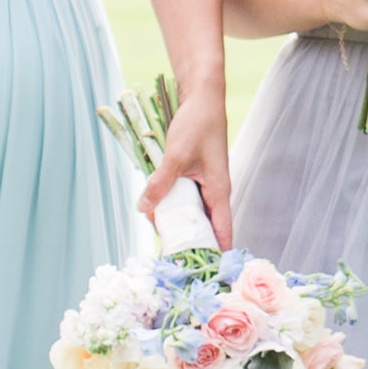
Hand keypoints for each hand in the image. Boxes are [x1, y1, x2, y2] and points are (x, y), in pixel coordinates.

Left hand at [138, 88, 233, 249]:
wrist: (201, 97)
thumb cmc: (197, 124)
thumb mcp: (176, 156)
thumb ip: (160, 184)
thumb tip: (144, 210)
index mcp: (219, 190)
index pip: (223, 230)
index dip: (217, 252)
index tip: (208, 272)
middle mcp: (214, 191)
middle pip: (207, 226)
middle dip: (193, 243)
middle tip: (174, 261)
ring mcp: (205, 183)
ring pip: (194, 212)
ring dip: (180, 224)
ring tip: (163, 241)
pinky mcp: (194, 175)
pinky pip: (185, 198)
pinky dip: (174, 207)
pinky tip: (157, 212)